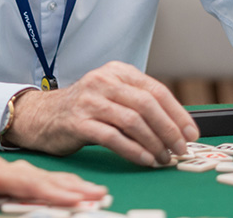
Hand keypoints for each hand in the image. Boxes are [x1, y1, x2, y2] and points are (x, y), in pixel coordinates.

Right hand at [4, 61, 198, 166]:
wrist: (41, 115)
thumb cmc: (83, 108)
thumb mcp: (111, 95)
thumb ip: (138, 103)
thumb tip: (176, 126)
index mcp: (117, 72)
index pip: (156, 90)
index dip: (177, 113)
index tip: (191, 133)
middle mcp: (104, 81)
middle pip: (147, 105)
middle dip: (169, 130)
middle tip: (180, 148)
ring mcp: (90, 100)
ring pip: (132, 121)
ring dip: (153, 143)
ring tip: (163, 158)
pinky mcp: (78, 121)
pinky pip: (113, 137)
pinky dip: (133, 150)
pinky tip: (144, 160)